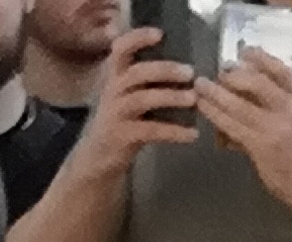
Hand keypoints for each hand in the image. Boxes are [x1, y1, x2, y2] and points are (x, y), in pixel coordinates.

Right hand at [74, 17, 199, 176]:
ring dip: (170, 97)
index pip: (121, 49)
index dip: (138, 38)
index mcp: (116, 76)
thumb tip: (185, 69)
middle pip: (137, 73)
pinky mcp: (122, 136)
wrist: (98, 157)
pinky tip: (191, 134)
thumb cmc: (121, 121)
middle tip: (190, 73)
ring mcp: (116, 114)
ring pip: (142, 99)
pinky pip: (151, 130)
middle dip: (165, 70)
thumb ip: (147, 81)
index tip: (159, 34)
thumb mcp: (127, 96)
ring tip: (193, 99)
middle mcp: (113, 91)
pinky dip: (174, 132)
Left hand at [199, 49, 291, 199]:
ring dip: (217, 93)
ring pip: (241, 104)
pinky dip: (216, 114)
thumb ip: (271, 110)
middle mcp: (290, 110)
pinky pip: (233, 125)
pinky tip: (205, 109)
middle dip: (235, 74)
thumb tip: (240, 100)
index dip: (263, 59)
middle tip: (217, 71)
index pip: (284, 71)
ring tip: (200, 86)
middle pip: (259, 83)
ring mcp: (276, 128)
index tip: (245, 51)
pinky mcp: (261, 146)